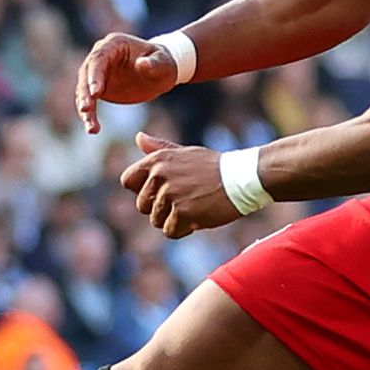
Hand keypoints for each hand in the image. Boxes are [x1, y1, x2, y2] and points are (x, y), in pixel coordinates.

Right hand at [75, 33, 185, 133]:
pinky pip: (90, 102)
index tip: (96, 93)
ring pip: (84, 91)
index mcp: (113, 44)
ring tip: (91, 127)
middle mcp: (100, 56)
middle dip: (85, 94)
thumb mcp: (163, 63)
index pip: (98, 59)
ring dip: (85, 109)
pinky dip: (90, 115)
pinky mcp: (98, 88)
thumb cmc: (164, 63)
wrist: (160, 72)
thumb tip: (142, 64)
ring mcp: (97, 72)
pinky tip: (93, 129)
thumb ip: (154, 63)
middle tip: (85, 109)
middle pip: (85, 75)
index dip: (94, 76)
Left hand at [119, 132, 241, 239]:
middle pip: (141, 206)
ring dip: (173, 220)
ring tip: (193, 206)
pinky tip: (198, 217)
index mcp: (157, 160)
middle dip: (159, 208)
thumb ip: (159, 149)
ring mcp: (170, 194)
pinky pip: (169, 231)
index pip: (127, 180)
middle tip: (183, 200)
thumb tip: (138, 137)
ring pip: (155, 220)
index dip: (142, 190)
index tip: (160, 192)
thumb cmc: (213, 167)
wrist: (243, 178)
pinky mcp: (182, 212)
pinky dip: (183, 229)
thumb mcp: (185, 153)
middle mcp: (159, 175)